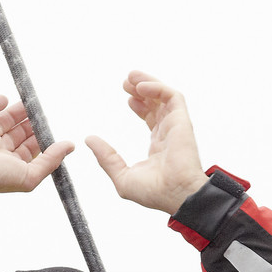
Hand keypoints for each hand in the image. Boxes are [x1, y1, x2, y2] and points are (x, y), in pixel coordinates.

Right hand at [0, 95, 72, 193]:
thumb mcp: (29, 175)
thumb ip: (50, 160)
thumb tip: (69, 146)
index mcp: (9, 163)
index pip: (29, 148)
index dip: (40, 138)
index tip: (49, 128)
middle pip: (18, 132)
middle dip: (31, 123)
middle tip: (42, 113)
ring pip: (4, 119)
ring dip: (17, 110)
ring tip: (29, 103)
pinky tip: (5, 99)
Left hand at [86, 71, 207, 215]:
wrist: (176, 194)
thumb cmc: (155, 192)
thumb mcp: (122, 176)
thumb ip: (106, 158)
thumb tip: (90, 140)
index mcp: (158, 147)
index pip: (150, 119)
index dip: (139, 106)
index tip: (127, 98)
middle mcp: (168, 134)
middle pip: (156, 104)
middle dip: (141, 90)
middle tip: (125, 82)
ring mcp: (176, 126)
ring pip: (164, 96)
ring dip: (147, 83)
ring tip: (131, 77)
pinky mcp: (182, 120)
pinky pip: (172, 96)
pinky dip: (157, 87)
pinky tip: (141, 86)